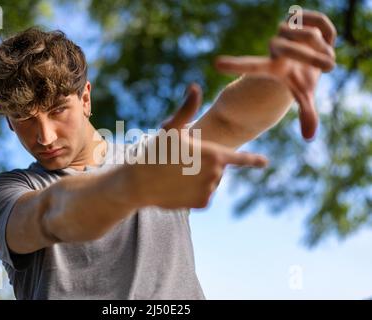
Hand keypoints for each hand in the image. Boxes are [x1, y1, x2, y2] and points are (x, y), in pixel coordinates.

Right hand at [133, 83, 268, 208]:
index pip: (240, 158)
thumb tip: (194, 86)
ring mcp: (210, 190)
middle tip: (181, 162)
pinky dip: (193, 191)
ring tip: (177, 174)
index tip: (265, 162)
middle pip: (217, 168)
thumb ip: (187, 109)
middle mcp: (216, 174)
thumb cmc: (155, 152)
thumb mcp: (171, 128)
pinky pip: (203, 195)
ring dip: (198, 177)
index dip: (253, 160)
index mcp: (214, 154)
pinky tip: (178, 186)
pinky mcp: (202, 203)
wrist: (140, 183)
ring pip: (210, 181)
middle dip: (204, 164)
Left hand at [215, 10, 336, 139]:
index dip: (236, 65)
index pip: (250, 65)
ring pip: (306, 34)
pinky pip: (319, 19)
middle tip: (329, 67)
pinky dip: (327, 29)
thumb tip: (309, 137)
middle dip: (310, 57)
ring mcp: (285, 31)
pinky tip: (325, 38)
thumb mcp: (304, 94)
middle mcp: (275, 47)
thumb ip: (307, 114)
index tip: (216, 64)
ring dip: (322, 47)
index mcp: (272, 66)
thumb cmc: (302, 78)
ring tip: (323, 54)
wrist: (312, 55)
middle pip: (286, 47)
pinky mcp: (299, 17)